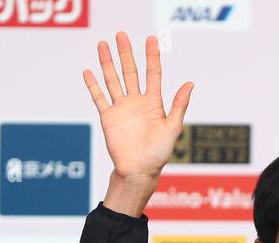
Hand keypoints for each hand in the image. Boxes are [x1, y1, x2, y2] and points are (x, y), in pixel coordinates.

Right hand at [83, 32, 192, 215]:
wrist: (138, 171)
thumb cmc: (158, 154)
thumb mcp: (173, 128)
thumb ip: (179, 105)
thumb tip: (190, 84)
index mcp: (153, 103)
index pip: (152, 73)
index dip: (152, 56)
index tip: (151, 39)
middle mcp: (136, 102)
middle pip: (130, 71)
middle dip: (126, 53)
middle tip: (121, 35)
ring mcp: (121, 108)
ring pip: (113, 80)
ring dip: (107, 63)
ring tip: (103, 45)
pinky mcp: (108, 117)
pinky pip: (99, 97)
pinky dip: (93, 85)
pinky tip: (88, 72)